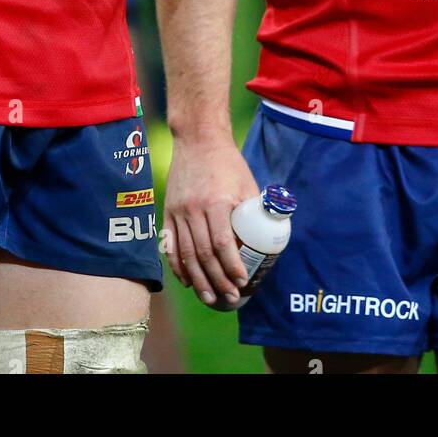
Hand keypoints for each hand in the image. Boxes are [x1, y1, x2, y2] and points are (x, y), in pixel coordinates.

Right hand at [164, 133, 260, 305]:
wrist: (197, 139)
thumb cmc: (227, 162)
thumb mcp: (246, 183)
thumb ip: (254, 210)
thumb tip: (269, 237)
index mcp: (215, 202)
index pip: (222, 243)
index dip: (232, 266)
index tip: (242, 282)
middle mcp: (193, 209)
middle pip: (203, 254)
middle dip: (217, 280)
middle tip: (230, 297)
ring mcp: (178, 211)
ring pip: (186, 254)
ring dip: (198, 280)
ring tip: (209, 297)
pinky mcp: (168, 211)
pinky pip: (170, 245)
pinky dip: (177, 266)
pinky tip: (186, 280)